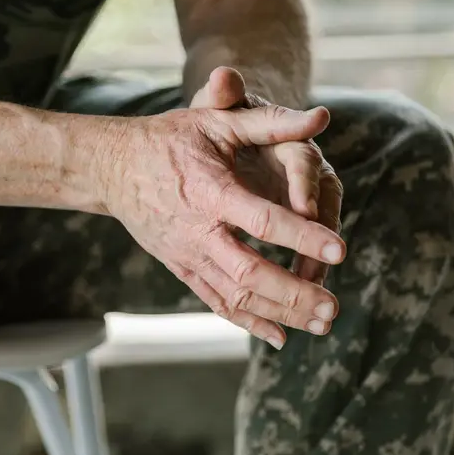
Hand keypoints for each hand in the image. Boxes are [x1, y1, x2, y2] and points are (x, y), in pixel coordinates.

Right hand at [100, 102, 345, 348]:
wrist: (113, 167)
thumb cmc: (169, 139)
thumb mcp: (216, 121)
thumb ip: (269, 122)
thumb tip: (321, 117)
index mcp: (211, 192)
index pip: (261, 220)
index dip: (302, 236)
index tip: (340, 249)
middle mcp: (198, 231)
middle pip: (249, 273)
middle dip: (294, 294)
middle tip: (334, 307)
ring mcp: (188, 255)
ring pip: (236, 296)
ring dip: (280, 313)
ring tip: (322, 323)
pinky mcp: (182, 269)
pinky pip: (216, 302)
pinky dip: (249, 322)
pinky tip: (280, 337)